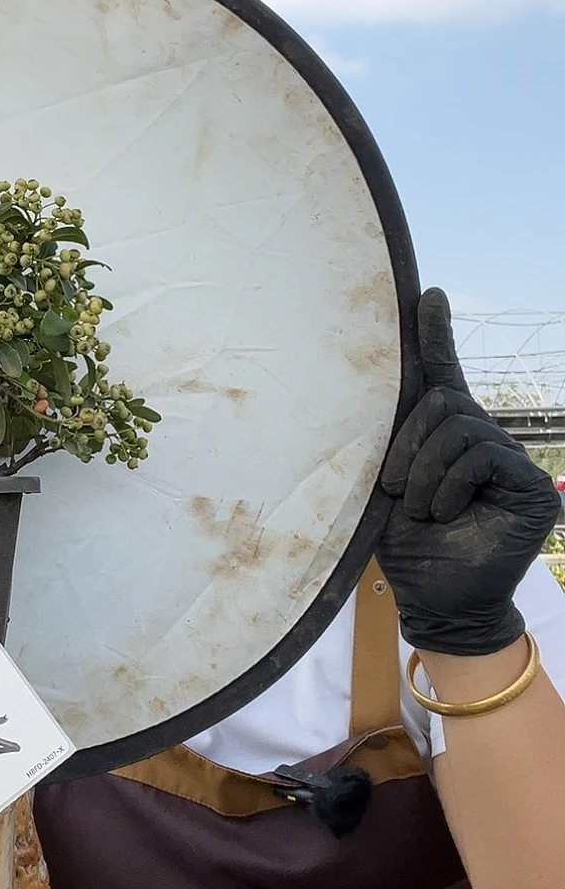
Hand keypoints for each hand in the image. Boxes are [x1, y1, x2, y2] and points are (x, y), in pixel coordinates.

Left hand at [376, 288, 560, 656]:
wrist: (434, 599)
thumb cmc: (404, 544)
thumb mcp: (384, 484)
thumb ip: (390, 442)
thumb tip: (365, 393)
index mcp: (442, 436)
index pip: (441, 375)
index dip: (435, 334)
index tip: (429, 295)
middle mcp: (480, 439)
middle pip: (439, 399)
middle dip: (407, 443)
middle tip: (398, 489)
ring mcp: (509, 460)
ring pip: (456, 424)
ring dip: (424, 469)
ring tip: (422, 508)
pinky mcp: (529, 485)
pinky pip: (481, 453)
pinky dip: (450, 482)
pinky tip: (445, 510)